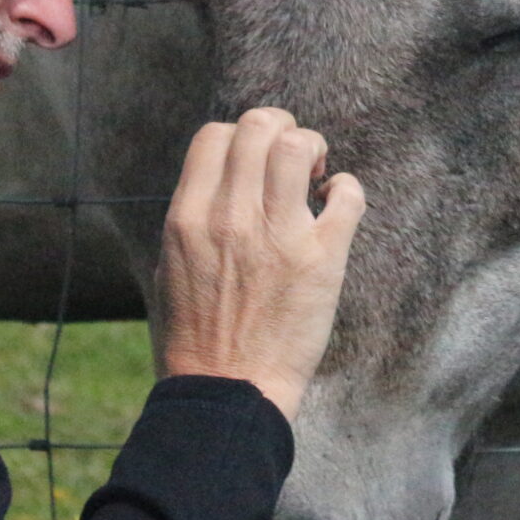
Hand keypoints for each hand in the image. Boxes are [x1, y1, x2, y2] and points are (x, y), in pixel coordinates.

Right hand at [154, 107, 363, 421]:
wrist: (228, 393)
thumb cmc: (197, 337)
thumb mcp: (172, 266)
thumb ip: (195, 217)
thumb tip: (224, 178)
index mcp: (187, 219)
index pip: (214, 135)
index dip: (238, 137)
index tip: (252, 163)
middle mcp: (230, 219)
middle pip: (258, 126)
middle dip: (280, 130)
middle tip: (291, 162)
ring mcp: (278, 236)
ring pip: (299, 146)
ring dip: (312, 150)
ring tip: (313, 178)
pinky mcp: (321, 259)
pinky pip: (347, 194)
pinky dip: (346, 189)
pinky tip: (335, 207)